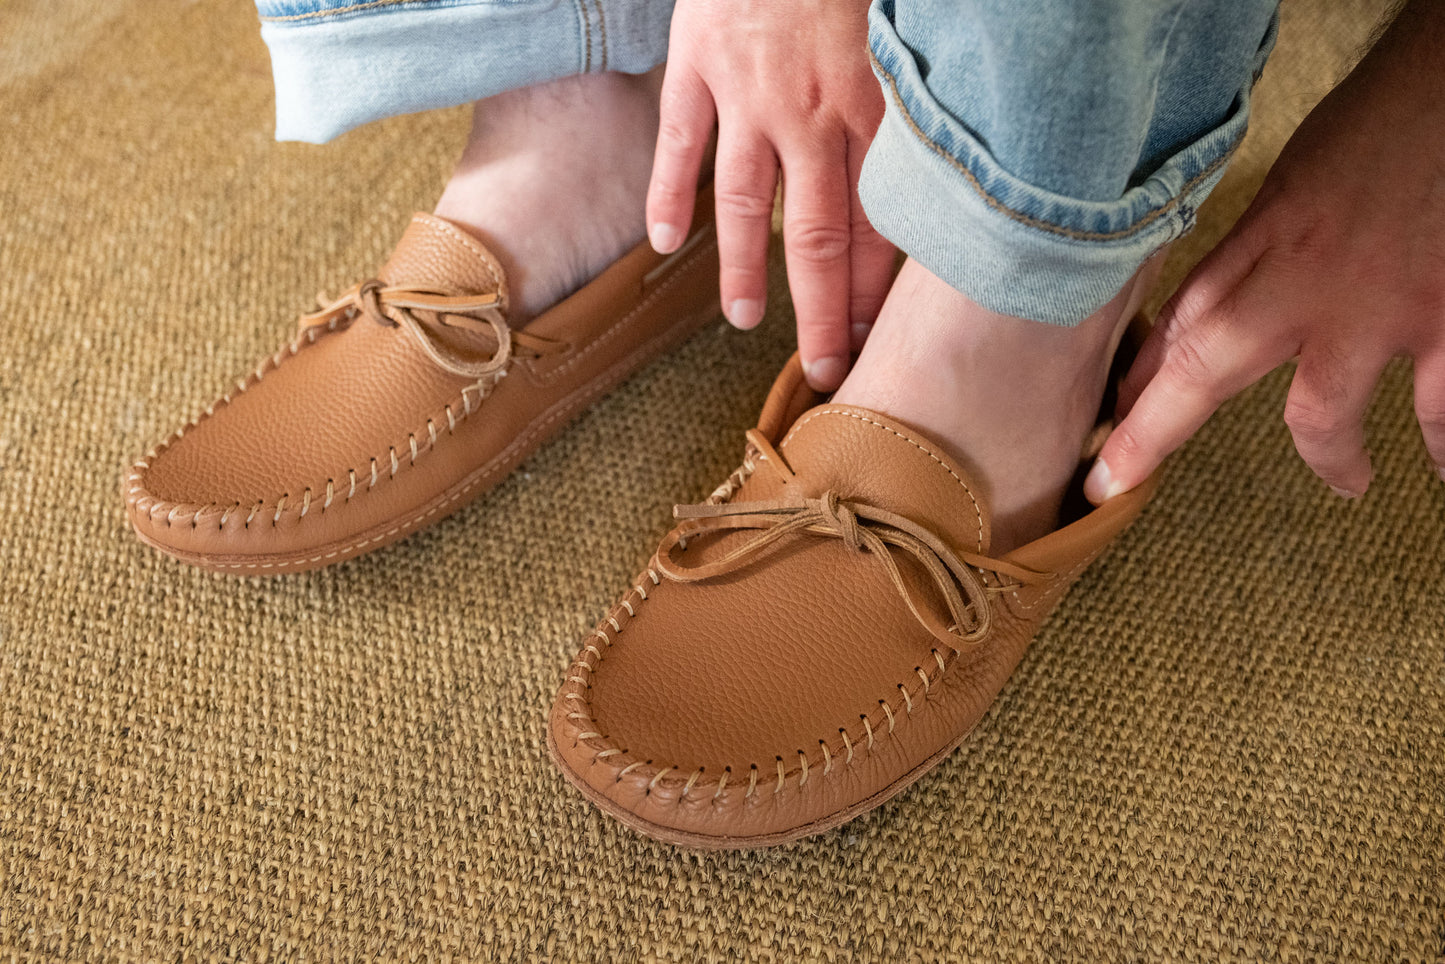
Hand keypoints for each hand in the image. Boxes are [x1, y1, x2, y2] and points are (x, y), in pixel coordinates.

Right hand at [646, 0, 895, 390]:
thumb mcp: (903, 48)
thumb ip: (905, 122)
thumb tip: (923, 204)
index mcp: (872, 115)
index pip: (876, 230)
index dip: (872, 297)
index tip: (872, 345)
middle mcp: (813, 116)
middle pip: (818, 238)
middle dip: (823, 313)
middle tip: (824, 368)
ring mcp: (749, 94)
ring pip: (744, 202)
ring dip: (743, 269)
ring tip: (744, 320)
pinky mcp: (698, 66)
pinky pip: (679, 141)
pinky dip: (667, 192)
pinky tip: (662, 241)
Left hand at [1087, 1, 1444, 502]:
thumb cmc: (1383, 124)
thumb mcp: (1293, 182)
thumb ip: (1254, 251)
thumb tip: (1206, 315)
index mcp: (1265, 238)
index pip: (1178, 319)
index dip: (1136, 379)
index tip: (1105, 422)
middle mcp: (1305, 280)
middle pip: (1203, 368)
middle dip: (1152, 430)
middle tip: (1115, 481)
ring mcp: (1376, 308)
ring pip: (1322, 415)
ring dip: (1330, 460)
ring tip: (1348, 482)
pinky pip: (1440, 408)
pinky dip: (1443, 443)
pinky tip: (1438, 463)